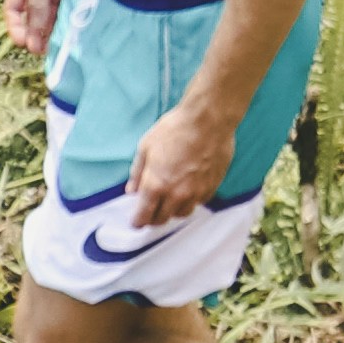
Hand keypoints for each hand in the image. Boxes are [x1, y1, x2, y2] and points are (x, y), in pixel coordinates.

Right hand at [3, 0, 71, 58]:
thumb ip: (36, 5)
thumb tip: (34, 34)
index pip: (13, 9)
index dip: (15, 27)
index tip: (22, 43)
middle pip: (32, 16)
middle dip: (34, 34)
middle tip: (41, 51)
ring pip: (50, 16)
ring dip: (51, 31)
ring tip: (55, 46)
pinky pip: (67, 11)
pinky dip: (66, 22)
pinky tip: (69, 32)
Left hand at [124, 97, 236, 231]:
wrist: (208, 120)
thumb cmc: (175, 129)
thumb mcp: (146, 146)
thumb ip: (138, 172)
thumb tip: (132, 190)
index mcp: (155, 185)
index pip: (143, 216)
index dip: (138, 221)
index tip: (136, 221)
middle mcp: (175, 194)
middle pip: (162, 220)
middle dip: (154, 218)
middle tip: (151, 210)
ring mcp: (195, 193)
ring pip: (182, 214)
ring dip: (173, 210)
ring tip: (171, 199)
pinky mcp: (211, 188)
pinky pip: (198, 202)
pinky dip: (191, 200)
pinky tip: (188, 188)